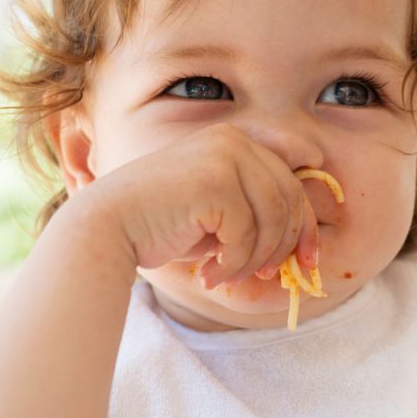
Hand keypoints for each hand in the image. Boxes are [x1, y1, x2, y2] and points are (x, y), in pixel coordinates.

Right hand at [72, 123, 317, 286]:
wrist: (107, 226)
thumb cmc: (162, 225)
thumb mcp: (219, 212)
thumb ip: (257, 212)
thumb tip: (306, 242)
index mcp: (238, 142)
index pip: (291, 184)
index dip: (306, 226)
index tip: (309, 262)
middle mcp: (235, 141)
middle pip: (290, 200)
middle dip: (283, 246)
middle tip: (265, 276)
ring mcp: (226, 156)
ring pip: (272, 220)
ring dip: (254, 259)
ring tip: (227, 276)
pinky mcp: (216, 180)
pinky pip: (247, 234)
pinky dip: (233, 263)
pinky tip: (209, 274)